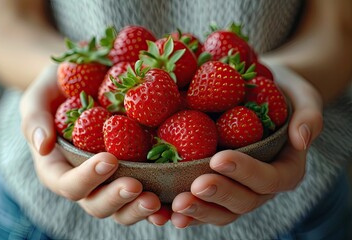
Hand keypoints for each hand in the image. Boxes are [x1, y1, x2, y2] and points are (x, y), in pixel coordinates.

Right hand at [20, 64, 169, 225]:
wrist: (85, 82)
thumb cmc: (58, 91)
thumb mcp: (39, 97)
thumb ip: (35, 120)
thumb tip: (42, 146)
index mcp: (60, 169)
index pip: (69, 184)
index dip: (88, 178)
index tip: (109, 159)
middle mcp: (87, 181)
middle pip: (97, 204)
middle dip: (116, 200)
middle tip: (136, 187)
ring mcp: (112, 180)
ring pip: (123, 208)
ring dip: (138, 209)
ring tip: (156, 202)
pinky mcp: (136, 172)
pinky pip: (147, 192)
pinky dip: (161, 202)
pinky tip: (177, 199)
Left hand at [171, 65, 322, 227]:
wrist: (261, 97)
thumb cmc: (283, 96)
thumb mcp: (303, 98)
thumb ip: (308, 116)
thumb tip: (301, 138)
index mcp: (285, 170)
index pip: (268, 179)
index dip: (245, 172)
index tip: (219, 159)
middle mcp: (260, 187)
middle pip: (243, 201)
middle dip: (218, 196)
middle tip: (195, 188)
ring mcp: (237, 189)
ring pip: (221, 211)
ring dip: (198, 211)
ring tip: (176, 207)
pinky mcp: (217, 186)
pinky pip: (202, 204)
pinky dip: (185, 211)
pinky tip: (163, 209)